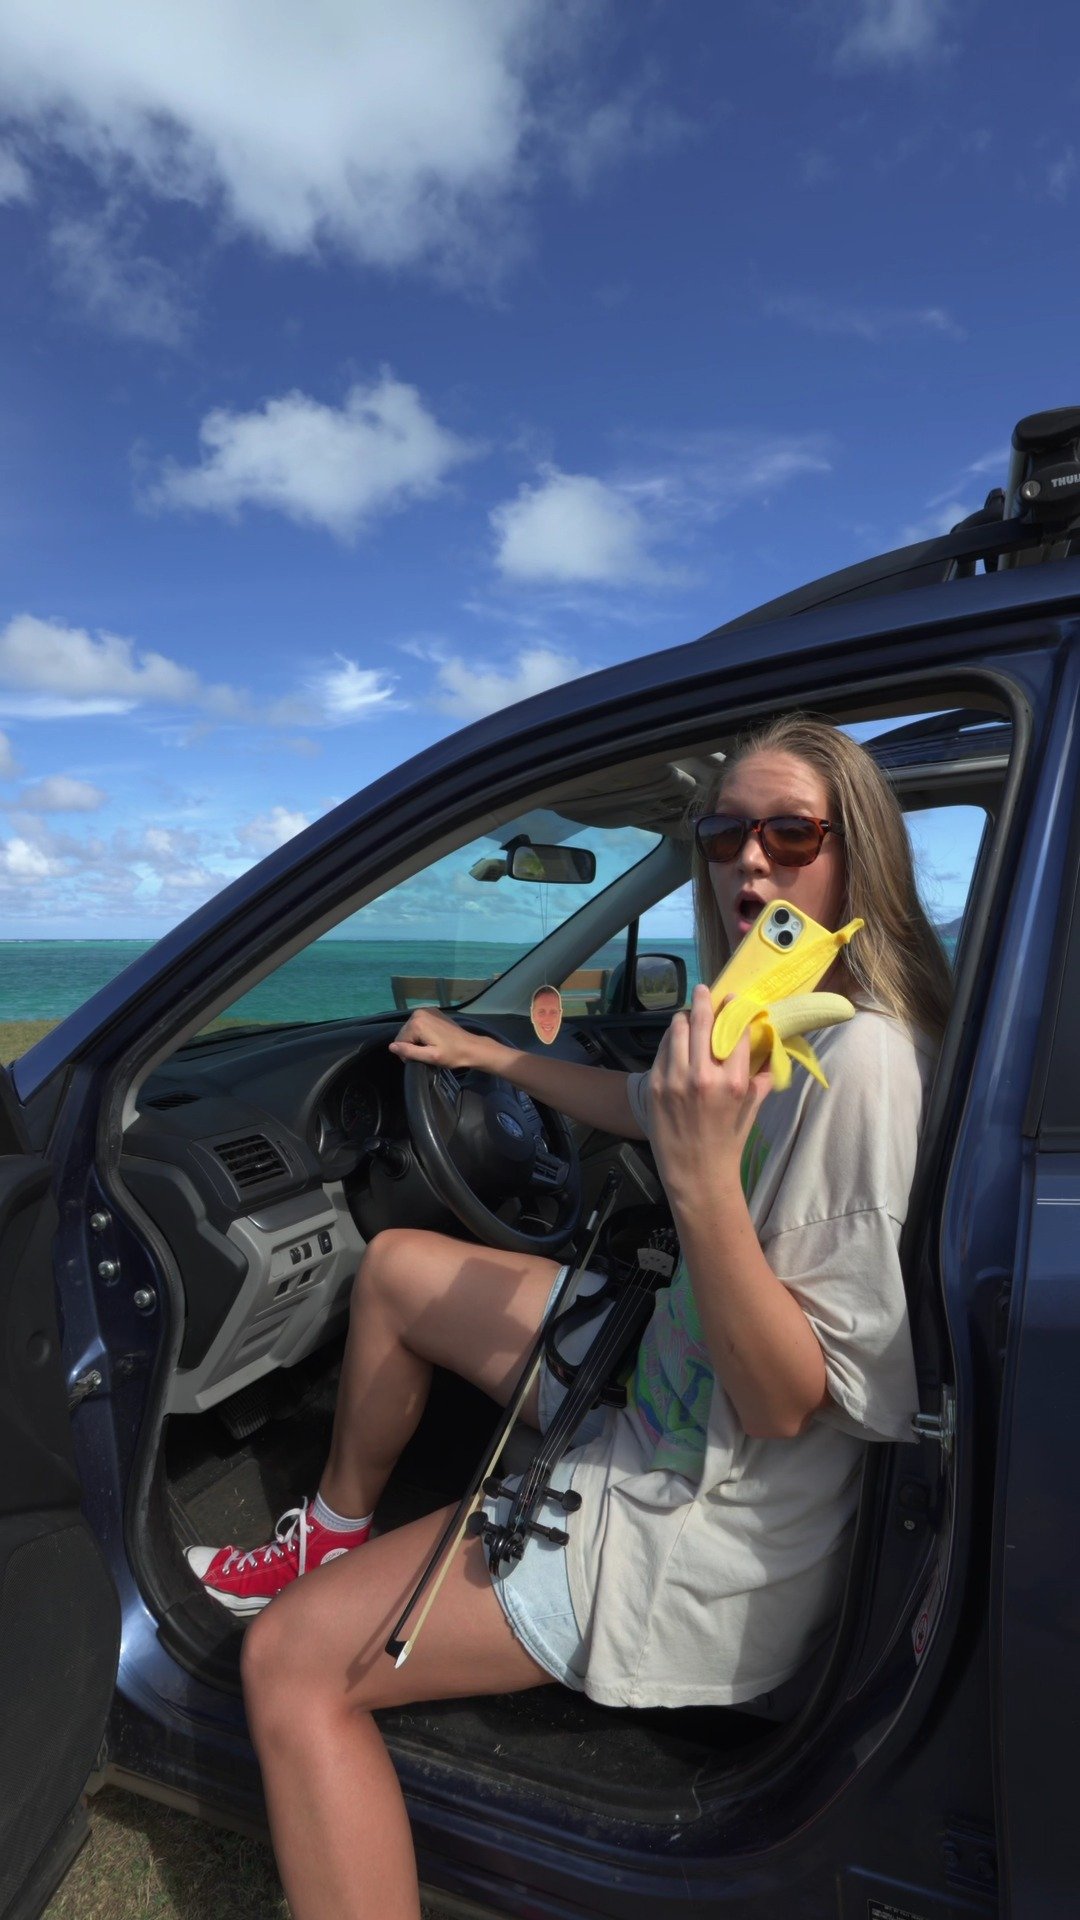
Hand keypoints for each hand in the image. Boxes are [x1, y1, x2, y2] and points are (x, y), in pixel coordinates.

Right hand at [388, 1005, 494, 1072]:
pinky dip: (422, 1033)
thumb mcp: (430, 1056)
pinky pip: (419, 1024)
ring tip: (430, 1047)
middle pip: (404, 1033)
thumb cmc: (452, 1054)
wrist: (471, 1047)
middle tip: (426, 1054)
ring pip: (411, 1029)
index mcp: (417, 1022)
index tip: (420, 1059)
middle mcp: (419, 1012)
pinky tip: (433, 1039)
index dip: (406, 1053)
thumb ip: (409, 1051)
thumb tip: (391, 1047)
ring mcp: (427, 1010)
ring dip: (417, 1040)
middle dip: (411, 1045)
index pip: (399, 1040)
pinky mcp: (433, 1012)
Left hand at [647, 984, 772, 1205]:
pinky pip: (663, 1049)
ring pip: (679, 1029)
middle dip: (705, 1000)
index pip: (736, 1031)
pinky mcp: (654, 1084)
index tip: (734, 1001)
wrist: (695, 1173)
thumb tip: (767, 1053)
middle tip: (704, 989)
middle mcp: (704, 1076)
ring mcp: (675, 1079)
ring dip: (685, 1018)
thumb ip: (760, 1079)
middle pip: (704, 1021)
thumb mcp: (751, 1110)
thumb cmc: (728, 1143)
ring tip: (689, 1015)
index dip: (736, 1011)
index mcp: (734, 1082)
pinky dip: (671, 1039)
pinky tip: (676, 1038)